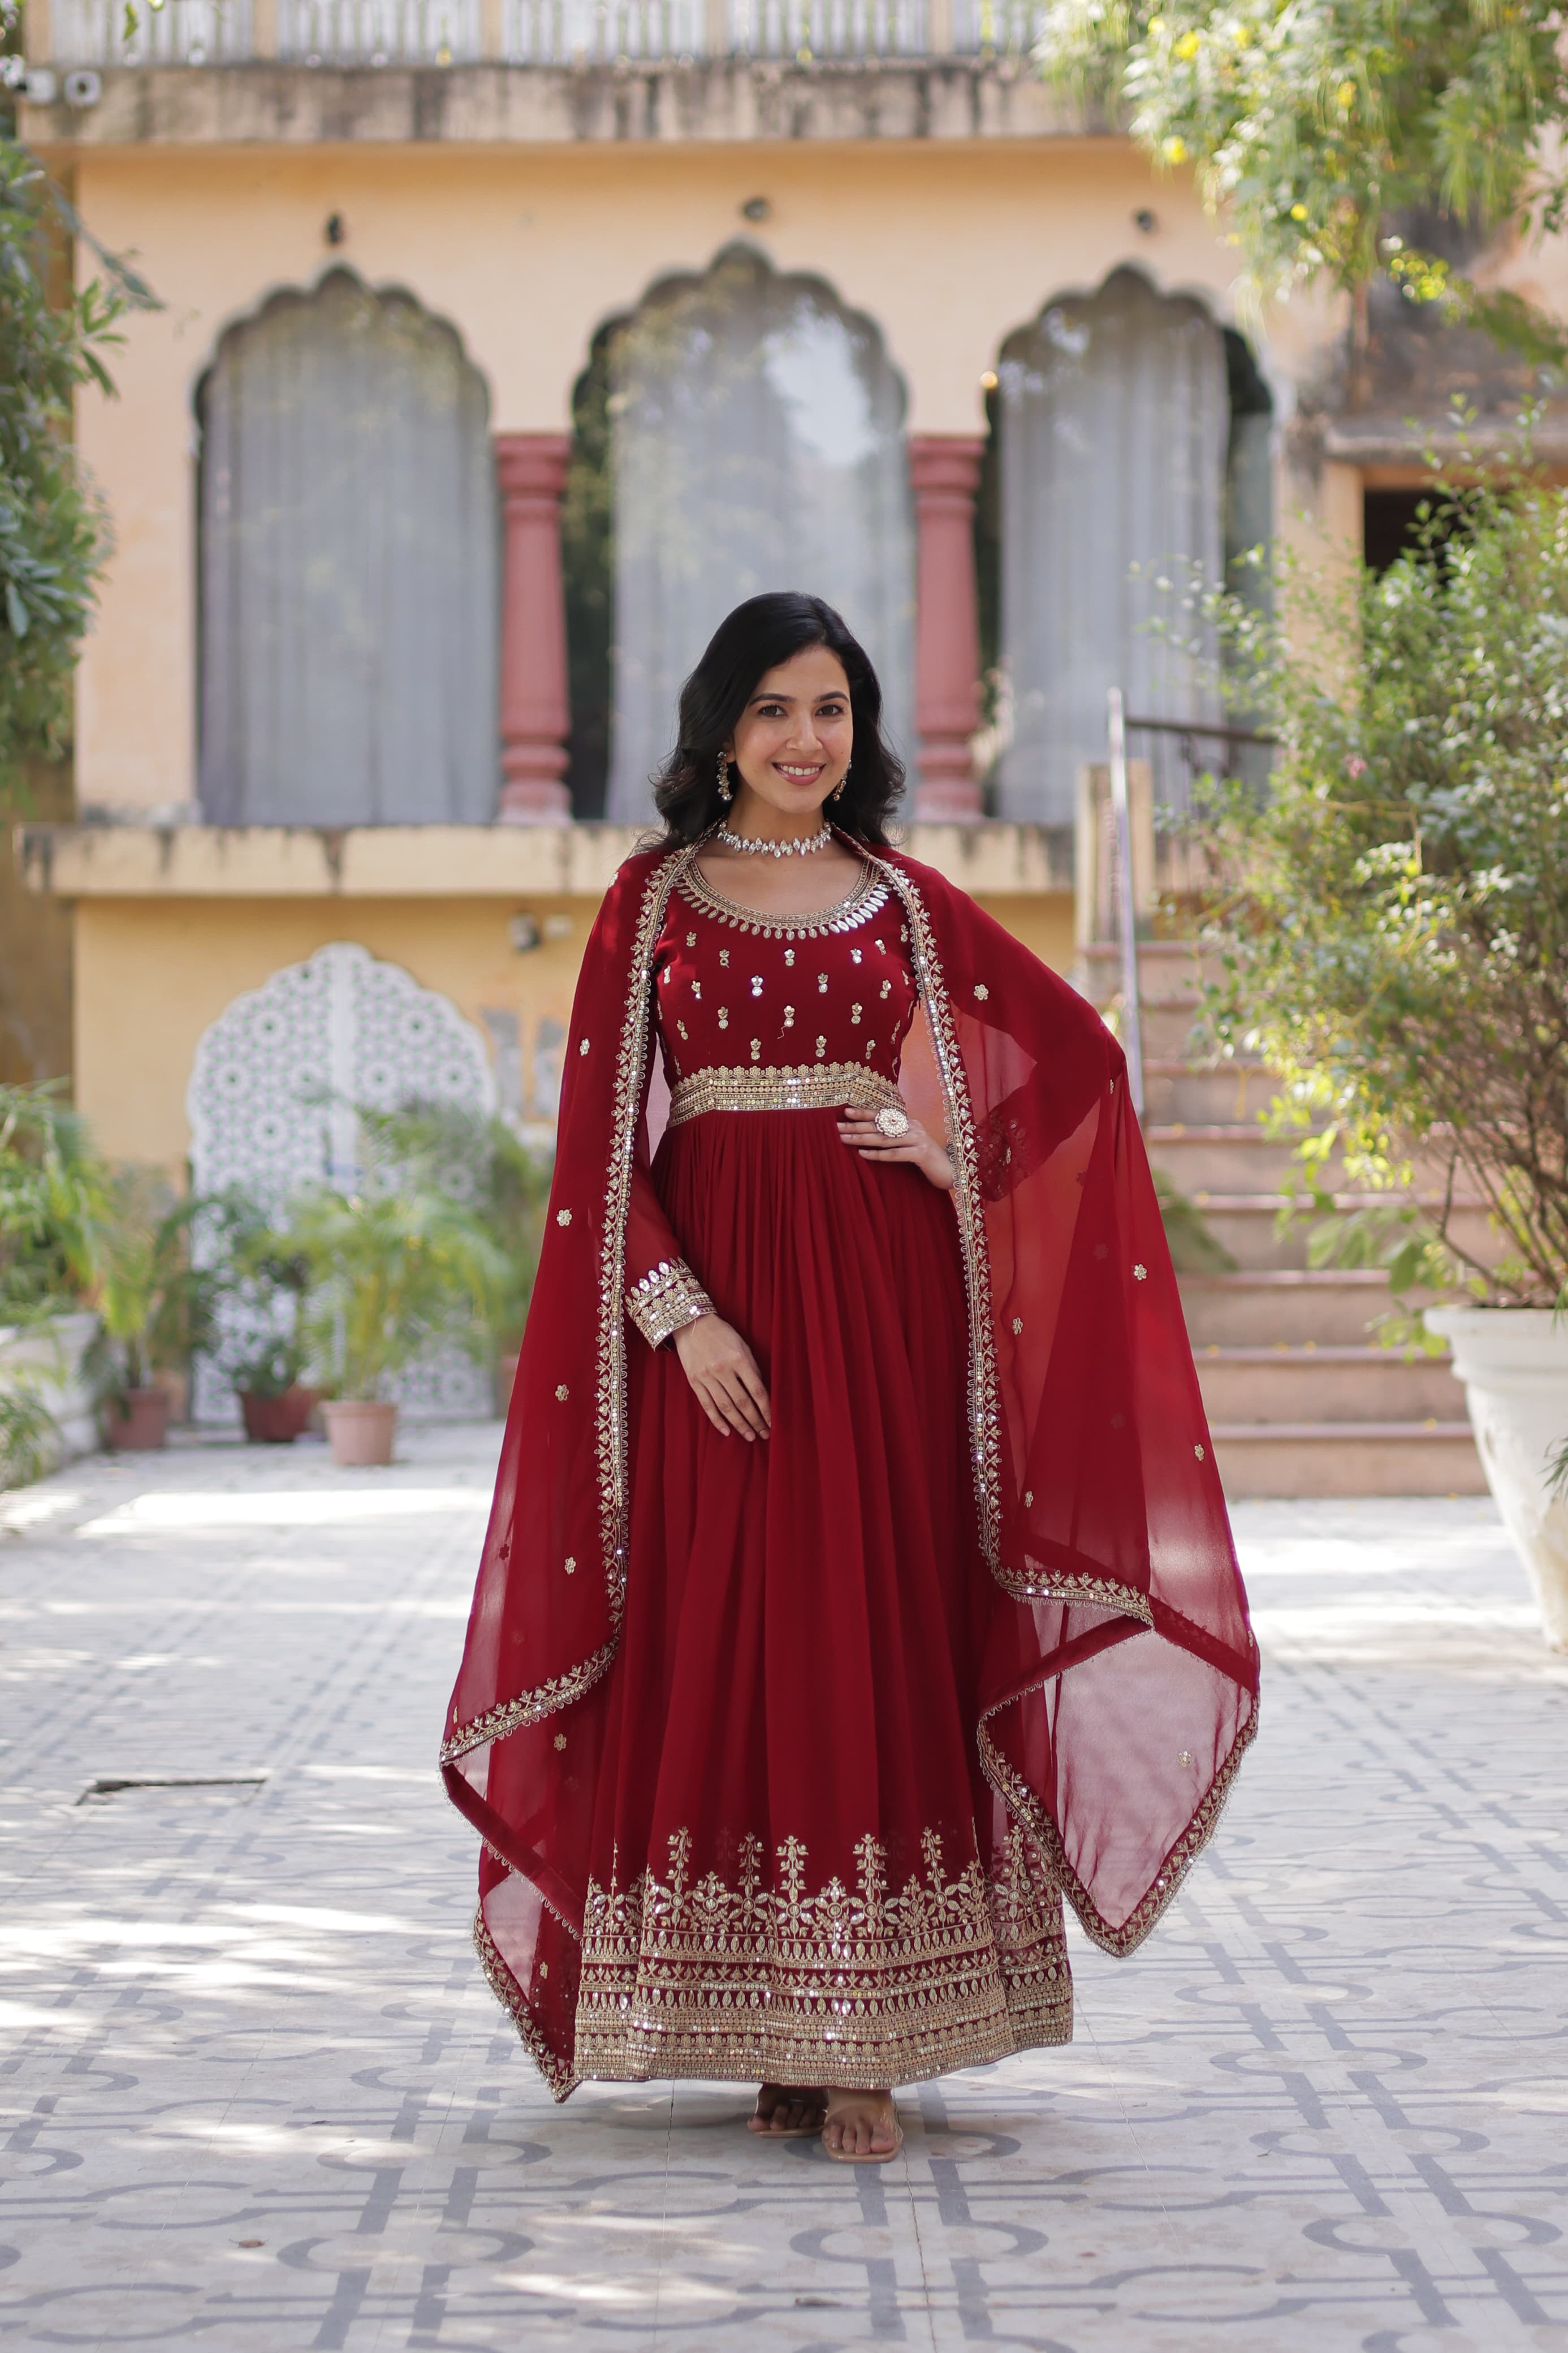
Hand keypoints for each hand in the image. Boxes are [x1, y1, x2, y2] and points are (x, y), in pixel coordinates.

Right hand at [672, 1314, 770, 1440]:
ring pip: (726, 1407)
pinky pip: (707, 1405)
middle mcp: (723, 1369)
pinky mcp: (694, 1381)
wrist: (691, 1324)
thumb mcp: (742, 1345)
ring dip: (740, 1425)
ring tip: (750, 1436)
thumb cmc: (722, 1333)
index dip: (767, 1409)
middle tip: (765, 1434)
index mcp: (739, 1359)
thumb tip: (760, 1392)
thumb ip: (751, 1368)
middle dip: (755, 1421)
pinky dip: (717, 1420)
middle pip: (743, 1402)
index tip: (773, 1421)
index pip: (757, 1390)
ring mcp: (707, 1377)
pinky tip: (727, 1431)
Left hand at [836, 1102, 953, 1190]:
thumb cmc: (929, 1159)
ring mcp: (918, 1139)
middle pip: (880, 1124)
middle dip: (857, 1125)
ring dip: (862, 1138)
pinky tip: (863, 1154)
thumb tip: (873, 1135)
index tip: (846, 1111)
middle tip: (837, 1126)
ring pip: (885, 1137)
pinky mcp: (921, 1153)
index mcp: (909, 1122)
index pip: (883, 1115)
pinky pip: (895, 1153)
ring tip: (844, 1138)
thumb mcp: (912, 1144)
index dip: (865, 1112)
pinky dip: (877, 1154)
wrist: (955, 1170)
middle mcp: (913, 1127)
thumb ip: (897, 1137)